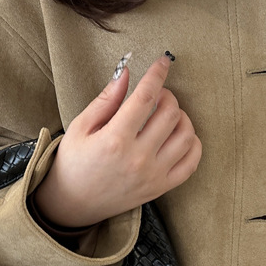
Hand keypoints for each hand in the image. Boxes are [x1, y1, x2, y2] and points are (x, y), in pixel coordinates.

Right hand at [32, 54, 201, 227]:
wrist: (73, 203)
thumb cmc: (73, 162)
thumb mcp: (80, 127)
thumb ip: (106, 99)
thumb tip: (127, 72)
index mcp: (114, 140)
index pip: (146, 97)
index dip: (157, 74)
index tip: (163, 62)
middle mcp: (137, 158)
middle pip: (170, 113)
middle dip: (167, 95)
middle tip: (156, 94)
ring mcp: (152, 175)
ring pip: (186, 135)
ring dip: (181, 117)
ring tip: (166, 115)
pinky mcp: (160, 188)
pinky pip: (191, 163)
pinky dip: (192, 143)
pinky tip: (178, 135)